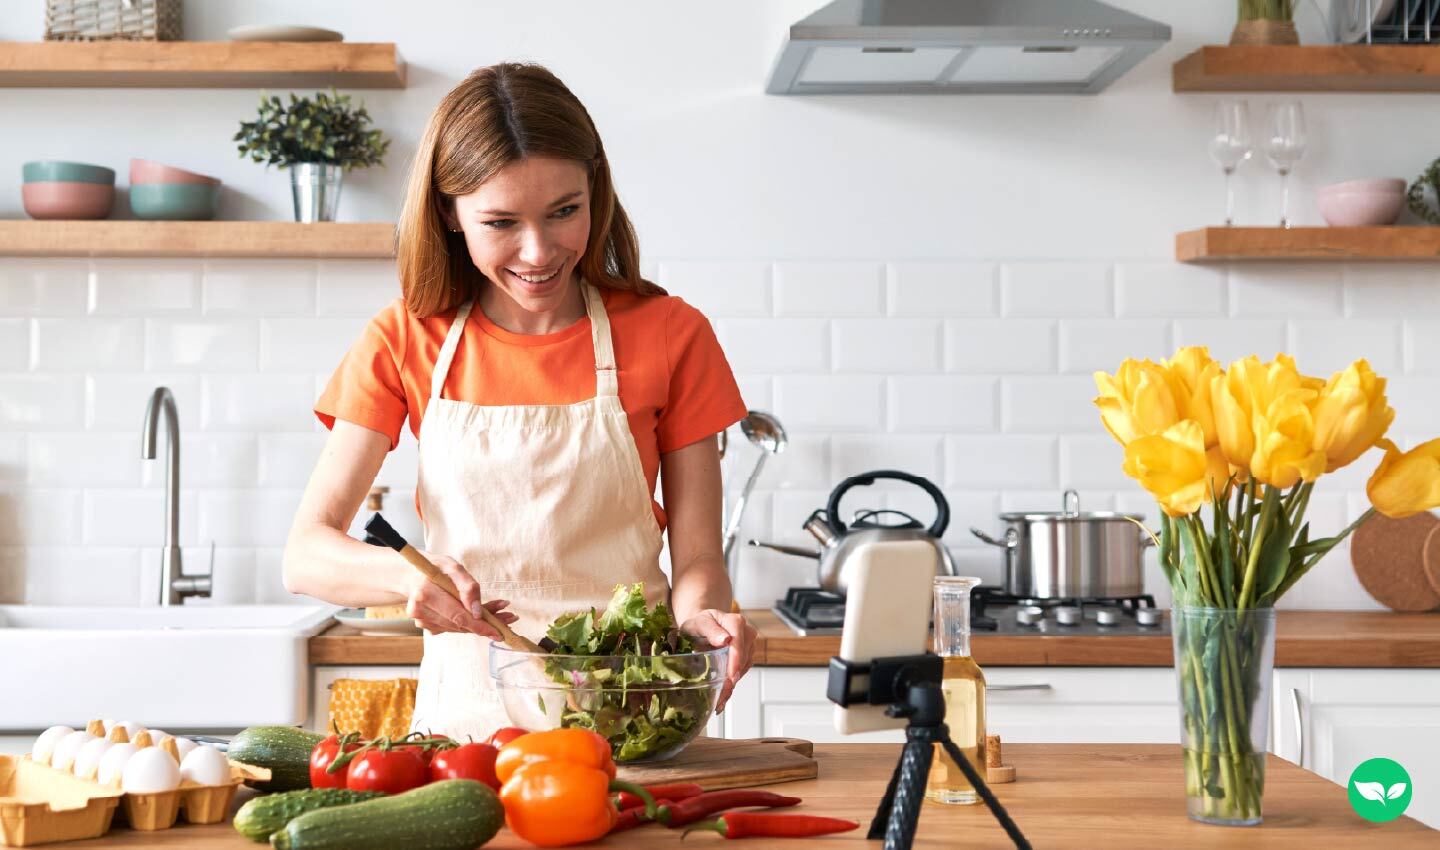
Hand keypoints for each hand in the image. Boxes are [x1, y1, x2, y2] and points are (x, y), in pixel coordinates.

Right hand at [403, 552, 517, 638]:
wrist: (412, 574)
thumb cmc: (434, 568)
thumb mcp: (453, 567)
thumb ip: (467, 586)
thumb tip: (476, 610)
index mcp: (425, 595)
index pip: (457, 616)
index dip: (479, 625)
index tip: (498, 631)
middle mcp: (421, 612)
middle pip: (460, 624)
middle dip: (486, 623)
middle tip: (510, 619)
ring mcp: (423, 622)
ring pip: (459, 627)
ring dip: (480, 623)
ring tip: (501, 614)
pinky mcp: (428, 626)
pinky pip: (454, 626)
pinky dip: (470, 622)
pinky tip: (483, 616)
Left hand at [680, 609, 756, 712]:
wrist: (701, 627)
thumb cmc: (699, 624)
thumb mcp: (699, 624)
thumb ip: (711, 630)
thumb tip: (725, 639)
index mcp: (736, 622)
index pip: (738, 644)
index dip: (735, 661)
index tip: (731, 676)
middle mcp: (746, 633)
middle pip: (743, 659)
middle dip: (732, 678)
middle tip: (721, 696)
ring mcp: (748, 646)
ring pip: (743, 668)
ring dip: (732, 684)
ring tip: (720, 699)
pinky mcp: (746, 657)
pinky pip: (741, 672)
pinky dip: (731, 684)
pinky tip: (722, 695)